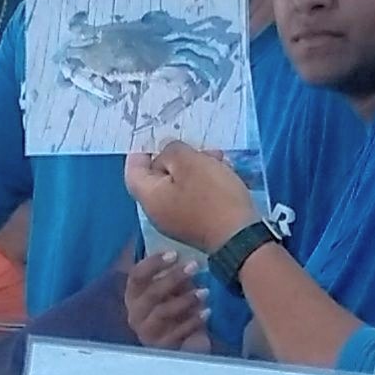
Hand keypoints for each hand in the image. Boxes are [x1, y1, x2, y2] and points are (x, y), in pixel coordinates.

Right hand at [120, 251, 209, 349]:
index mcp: (134, 295)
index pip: (136, 275)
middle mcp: (135, 314)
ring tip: (205, 291)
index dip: (154, 263)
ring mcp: (146, 333)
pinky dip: (194, 320)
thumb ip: (173, 274)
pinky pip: (178, 332)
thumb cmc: (177, 309)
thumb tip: (184, 254)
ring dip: (185, 299)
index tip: (174, 254)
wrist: (185, 343)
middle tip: (194, 266)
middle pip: (151, 293)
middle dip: (173, 278)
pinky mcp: (162, 348)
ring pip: (163, 312)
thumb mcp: (175, 289)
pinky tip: (207, 311)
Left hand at [126, 136, 258, 252]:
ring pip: (179, 184)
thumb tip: (166, 152)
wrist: (241, 238)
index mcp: (150, 197)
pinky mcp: (196, 224)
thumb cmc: (212, 197)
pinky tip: (224, 174)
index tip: (158, 135)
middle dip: (178, 156)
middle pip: (158, 176)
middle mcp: (158, 212)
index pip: (133, 170)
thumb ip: (172, 150)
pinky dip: (204, 182)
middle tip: (198, 146)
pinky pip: (193, 197)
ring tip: (219, 158)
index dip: (141, 150)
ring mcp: (177, 220)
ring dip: (196, 167)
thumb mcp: (190, 162)